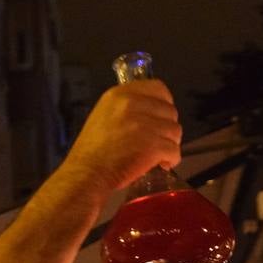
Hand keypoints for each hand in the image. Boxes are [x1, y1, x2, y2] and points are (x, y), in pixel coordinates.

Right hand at [60, 81, 181, 197]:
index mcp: (120, 94)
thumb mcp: (104, 115)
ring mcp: (145, 124)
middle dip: (167, 127)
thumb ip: (126, 108)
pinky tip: (161, 164)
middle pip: (170, 111)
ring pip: (175, 130)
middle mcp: (133, 104)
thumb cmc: (92, 150)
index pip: (158, 88)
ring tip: (157, 154)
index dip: (164, 103)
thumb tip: (151, 111)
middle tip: (157, 141)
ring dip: (170, 143)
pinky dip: (171, 159)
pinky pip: (174, 150)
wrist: (86, 173)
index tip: (160, 117)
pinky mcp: (153, 145)